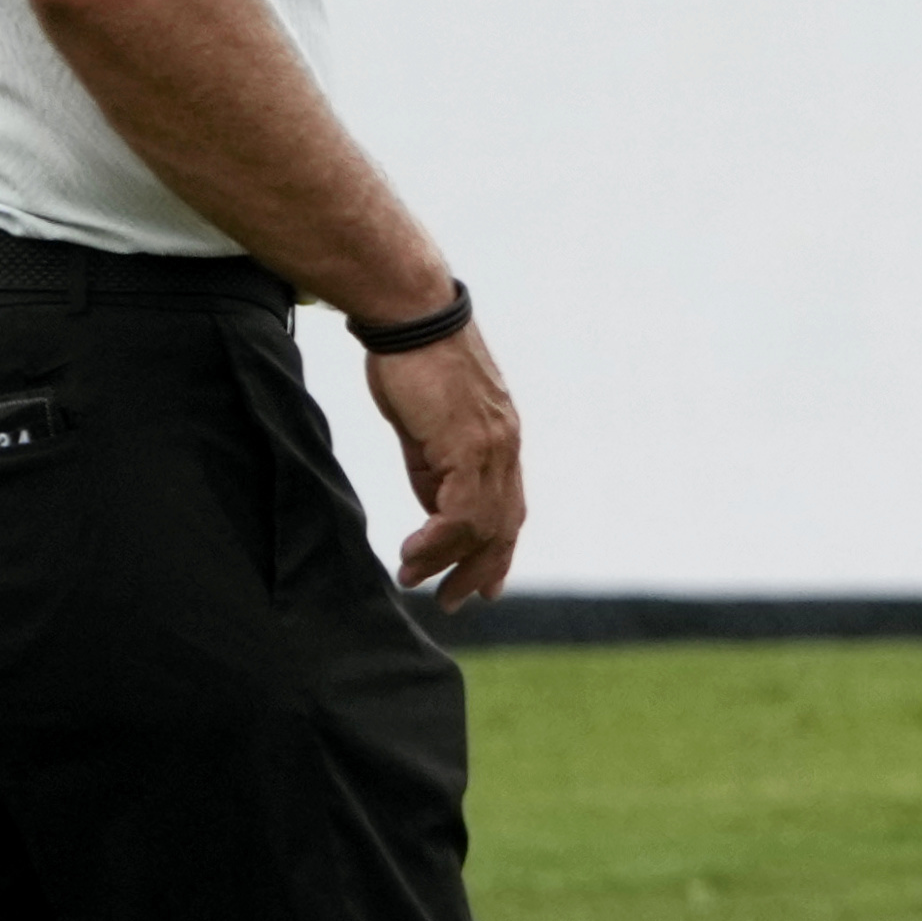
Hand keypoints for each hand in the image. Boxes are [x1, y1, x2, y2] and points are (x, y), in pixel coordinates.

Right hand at [364, 324, 523, 606]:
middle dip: (480, 569)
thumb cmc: (413, 365)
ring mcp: (492, 446)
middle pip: (504, 525)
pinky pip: (461, 509)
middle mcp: (506, 448)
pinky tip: (412, 553)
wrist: (412, 318)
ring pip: (482, 524)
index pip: (509, 509)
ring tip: (414, 578)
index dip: (498, 551)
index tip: (485, 585)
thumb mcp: (425, 429)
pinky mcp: (468, 444)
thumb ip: (434, 469)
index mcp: (500, 443)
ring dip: (447, 560)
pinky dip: (438, 539)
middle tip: (452, 601)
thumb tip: (434, 510)